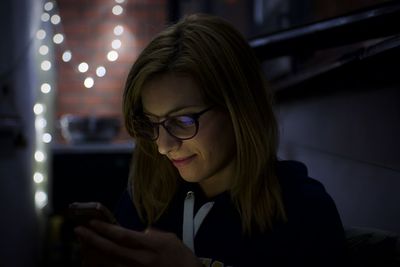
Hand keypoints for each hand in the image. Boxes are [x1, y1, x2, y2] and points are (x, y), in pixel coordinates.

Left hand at [74, 220, 201, 266]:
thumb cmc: (181, 257)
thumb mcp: (170, 239)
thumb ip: (152, 234)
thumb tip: (139, 233)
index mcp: (149, 246)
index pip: (122, 236)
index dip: (105, 228)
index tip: (92, 222)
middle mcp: (139, 260)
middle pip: (111, 249)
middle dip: (93, 239)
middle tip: (79, 230)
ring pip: (109, 263)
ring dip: (94, 253)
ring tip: (82, 244)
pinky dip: (104, 266)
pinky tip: (94, 261)